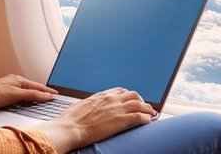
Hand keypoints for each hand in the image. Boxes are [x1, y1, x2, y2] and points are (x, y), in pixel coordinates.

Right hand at [33, 87, 155, 152]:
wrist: (69, 128)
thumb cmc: (69, 121)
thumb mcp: (79, 107)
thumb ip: (88, 106)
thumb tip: (85, 109)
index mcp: (100, 96)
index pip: (120, 91)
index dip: (128, 95)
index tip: (131, 99)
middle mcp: (111, 100)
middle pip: (133, 95)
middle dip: (140, 100)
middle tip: (144, 106)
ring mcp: (117, 109)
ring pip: (139, 104)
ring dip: (147, 108)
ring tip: (151, 113)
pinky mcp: (121, 120)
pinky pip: (139, 117)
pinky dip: (146, 118)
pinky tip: (147, 121)